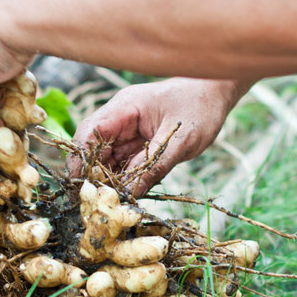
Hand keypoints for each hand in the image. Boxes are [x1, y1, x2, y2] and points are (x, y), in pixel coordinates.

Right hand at [67, 77, 251, 195]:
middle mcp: (119, 117)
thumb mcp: (181, 141)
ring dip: (106, 179)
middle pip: (92, 148)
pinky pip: (121, 161)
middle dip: (92, 175)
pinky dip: (121, 178)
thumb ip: (156, 166)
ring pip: (105, 157)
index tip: (81, 186)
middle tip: (98, 202)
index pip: (89, 133)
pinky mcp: (136, 141)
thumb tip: (131, 193)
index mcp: (125, 108)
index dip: (80, 160)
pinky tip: (124, 194)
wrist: (216, 94)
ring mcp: (127, 129)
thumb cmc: (200, 108)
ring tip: (111, 202)